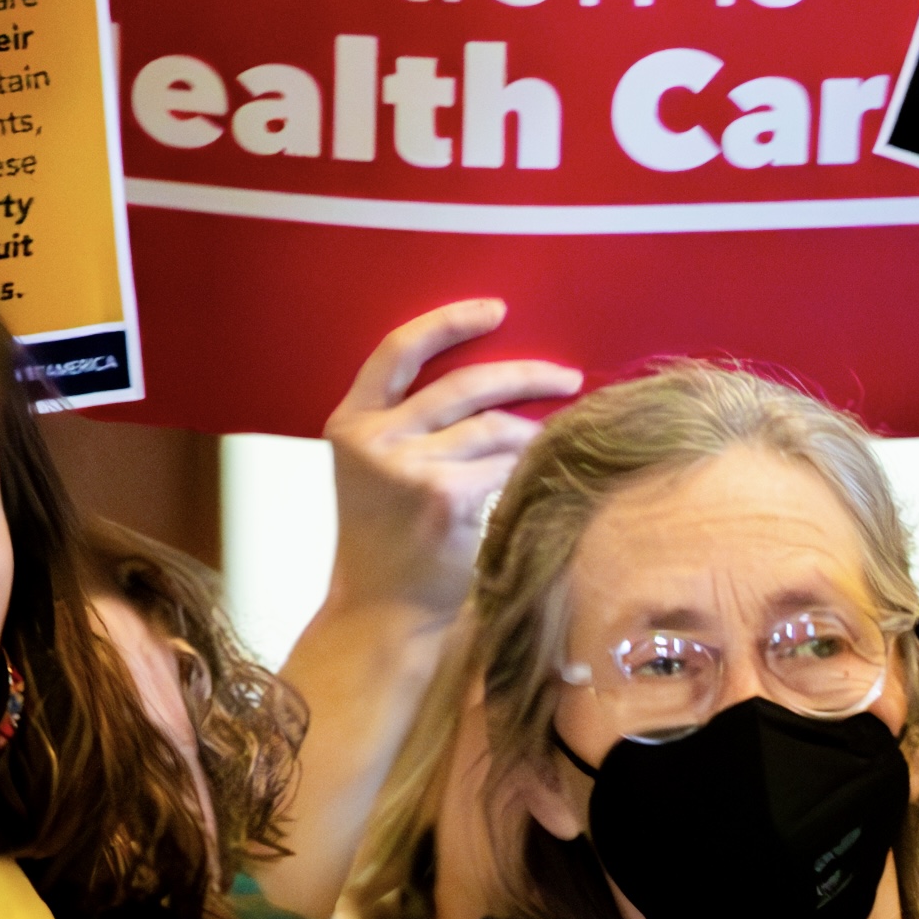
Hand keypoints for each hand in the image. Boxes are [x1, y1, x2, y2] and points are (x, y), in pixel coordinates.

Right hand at [323, 299, 582, 627]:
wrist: (382, 608)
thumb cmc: (389, 541)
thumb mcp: (377, 472)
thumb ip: (412, 428)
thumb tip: (492, 390)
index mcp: (351, 421)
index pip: (397, 351)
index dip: (449, 322)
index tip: (496, 309)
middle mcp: (374, 438)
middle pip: (463, 385)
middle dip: (525, 376)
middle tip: (567, 376)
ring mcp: (408, 467)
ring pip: (495, 429)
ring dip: (536, 433)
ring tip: (560, 439)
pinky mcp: (445, 496)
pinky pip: (506, 467)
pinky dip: (533, 467)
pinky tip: (549, 475)